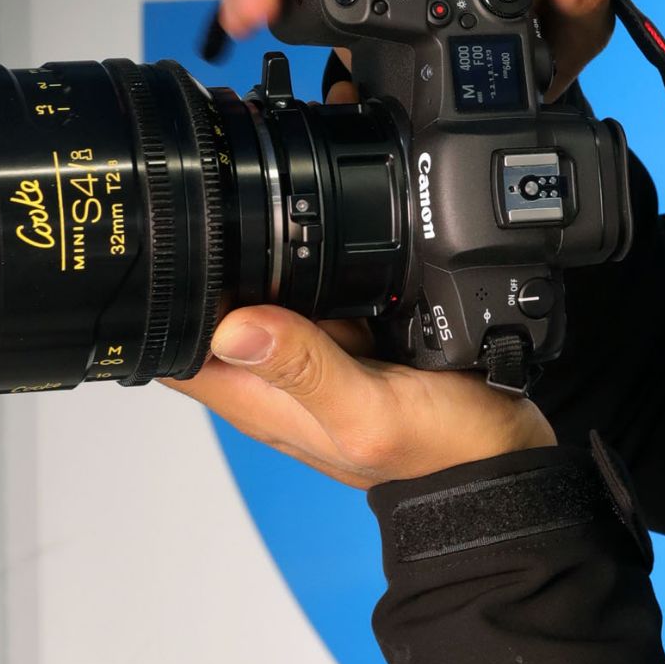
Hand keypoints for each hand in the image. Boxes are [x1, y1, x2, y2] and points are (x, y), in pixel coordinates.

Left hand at [163, 67, 554, 486]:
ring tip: (294, 210)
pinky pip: (318, 291)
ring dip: (268, 253)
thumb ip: (306, 370)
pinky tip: (343, 238)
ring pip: (266, 290)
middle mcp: (275, 377)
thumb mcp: (372, 411)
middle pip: (212, 306)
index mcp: (261, 397)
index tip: (173, 244)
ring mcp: (312, 357)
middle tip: (239, 204)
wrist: (501, 460)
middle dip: (212, 257)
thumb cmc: (439, 452)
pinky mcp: (349, 342)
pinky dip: (321, 263)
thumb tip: (233, 324)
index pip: (173, 347)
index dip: (163, 297)